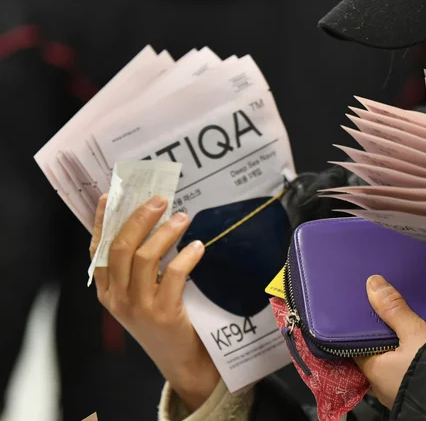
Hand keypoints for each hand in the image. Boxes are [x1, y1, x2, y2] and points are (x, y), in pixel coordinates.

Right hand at [90, 195, 219, 410]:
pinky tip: (197, 246)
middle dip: (139, 218)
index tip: (111, 195)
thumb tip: (145, 222)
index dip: (102, 221)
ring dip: (165, 232)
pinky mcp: (162, 314)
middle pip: (121, 247)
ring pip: (144, 257)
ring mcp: (137, 307)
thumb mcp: (140, 295)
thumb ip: (137, 267)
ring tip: (183, 218)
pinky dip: (186, 256)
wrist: (181, 360)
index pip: (98, 249)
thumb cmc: (163, 321)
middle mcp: (117, 298)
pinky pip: (173, 275)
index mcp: (107, 291)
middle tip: (159, 200)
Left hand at [354, 275, 425, 408]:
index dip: (358, 328)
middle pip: (373, 354)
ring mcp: (395, 391)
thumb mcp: (413, 332)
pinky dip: (404, 358)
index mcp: (372, 371)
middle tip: (383, 315)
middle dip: (379, 338)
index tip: (363, 311)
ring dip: (393, 348)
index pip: (355, 345)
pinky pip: (402, 371)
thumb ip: (393, 308)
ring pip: (389, 363)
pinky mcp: (413, 393)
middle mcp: (379, 385)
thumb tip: (372, 282)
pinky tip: (413, 345)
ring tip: (399, 325)